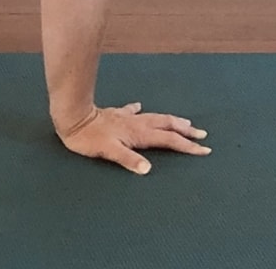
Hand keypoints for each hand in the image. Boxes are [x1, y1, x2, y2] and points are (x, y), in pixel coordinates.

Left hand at [56, 102, 211, 175]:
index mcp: (138, 134)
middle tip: (202, 134)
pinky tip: (140, 106)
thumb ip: (128, 159)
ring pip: (154, 117)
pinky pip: (132, 112)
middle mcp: (136, 123)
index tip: (204, 150)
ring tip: (183, 122)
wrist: (71, 116)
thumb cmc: (89, 138)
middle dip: (184, 131)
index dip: (186, 146)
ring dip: (170, 120)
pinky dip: (140, 110)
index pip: (168, 140)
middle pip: (165, 125)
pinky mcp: (115, 114)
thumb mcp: (109, 151)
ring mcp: (126, 117)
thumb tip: (148, 169)